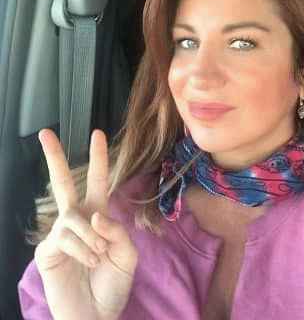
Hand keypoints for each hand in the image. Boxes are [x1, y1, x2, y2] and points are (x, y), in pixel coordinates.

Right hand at [34, 129, 137, 319]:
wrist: (96, 314)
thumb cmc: (112, 283)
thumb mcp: (127, 254)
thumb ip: (117, 230)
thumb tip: (95, 215)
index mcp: (98, 216)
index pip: (97, 182)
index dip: (98, 159)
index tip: (97, 133)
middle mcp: (77, 220)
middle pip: (62, 183)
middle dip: (55, 158)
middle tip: (45, 133)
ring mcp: (60, 234)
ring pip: (72, 218)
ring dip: (91, 238)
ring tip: (99, 257)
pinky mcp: (47, 250)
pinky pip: (64, 238)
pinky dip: (82, 250)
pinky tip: (88, 262)